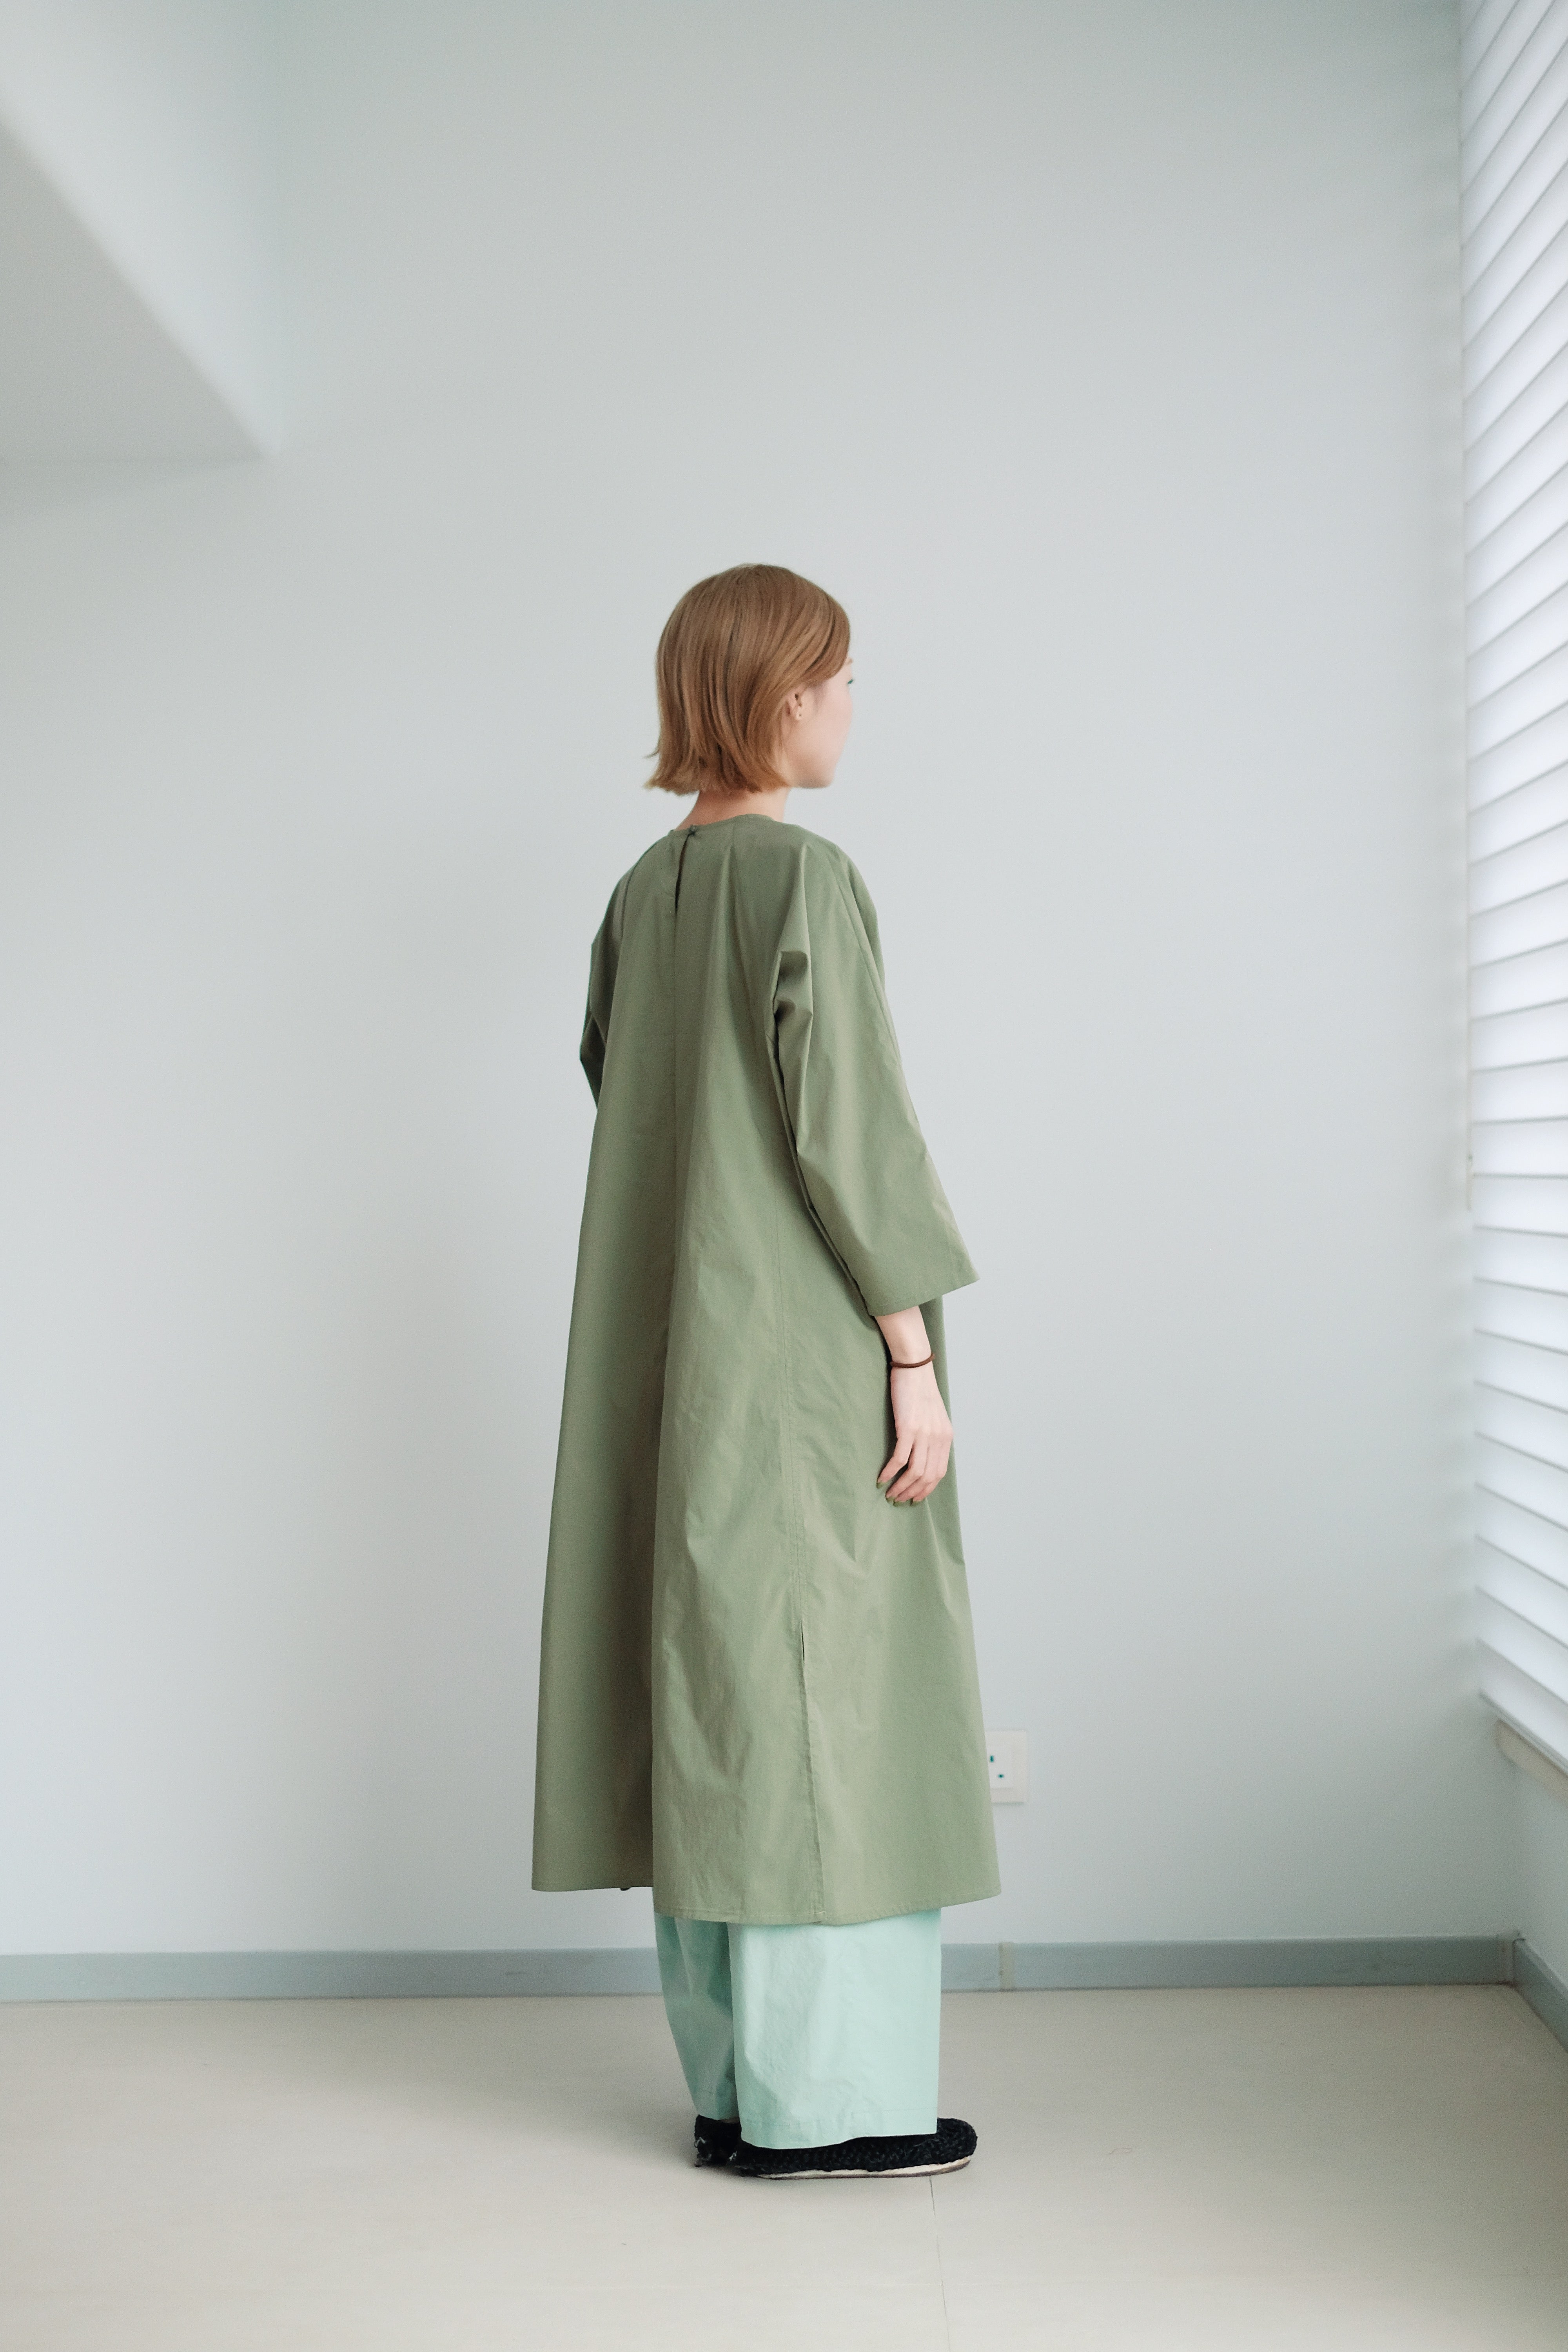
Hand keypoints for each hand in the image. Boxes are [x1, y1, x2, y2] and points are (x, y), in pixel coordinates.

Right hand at [878, 1362, 952, 1503]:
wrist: (913, 1368)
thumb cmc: (919, 1390)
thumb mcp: (934, 1416)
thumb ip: (932, 1437)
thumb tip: (923, 1457)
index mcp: (946, 1437)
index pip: (939, 1473)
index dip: (926, 1489)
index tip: (914, 1499)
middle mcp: (938, 1438)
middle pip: (927, 1476)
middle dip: (912, 1493)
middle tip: (898, 1500)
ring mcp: (924, 1434)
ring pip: (914, 1472)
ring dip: (901, 1487)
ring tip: (890, 1494)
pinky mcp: (908, 1428)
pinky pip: (899, 1459)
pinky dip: (890, 1472)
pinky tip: (881, 1479)